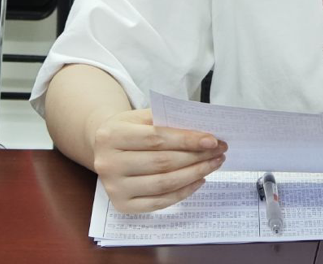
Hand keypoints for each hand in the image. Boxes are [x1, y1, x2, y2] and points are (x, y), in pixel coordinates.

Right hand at [91, 108, 227, 212]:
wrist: (103, 147)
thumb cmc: (129, 129)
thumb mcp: (141, 116)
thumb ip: (167, 121)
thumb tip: (202, 133)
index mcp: (112, 135)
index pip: (156, 139)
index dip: (187, 140)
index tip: (212, 140)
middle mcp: (109, 163)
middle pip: (162, 162)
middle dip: (196, 157)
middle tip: (219, 151)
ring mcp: (114, 188)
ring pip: (163, 184)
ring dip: (194, 174)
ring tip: (213, 164)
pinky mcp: (122, 205)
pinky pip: (159, 202)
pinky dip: (183, 193)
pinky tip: (199, 180)